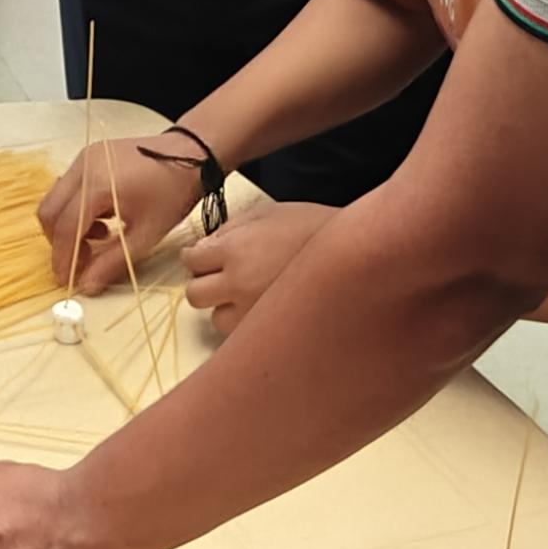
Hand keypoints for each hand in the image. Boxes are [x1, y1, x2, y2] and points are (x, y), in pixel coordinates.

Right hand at [40, 135, 210, 293]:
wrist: (191, 154)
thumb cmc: (172, 194)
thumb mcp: (146, 234)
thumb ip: (112, 262)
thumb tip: (86, 287)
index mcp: (97, 185)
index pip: (65, 227)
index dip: (63, 258)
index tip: (67, 280)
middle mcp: (83, 166)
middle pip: (49, 211)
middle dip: (60, 242)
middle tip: (83, 260)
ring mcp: (84, 157)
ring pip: (55, 199)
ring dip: (68, 225)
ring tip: (101, 237)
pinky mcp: (89, 155)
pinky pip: (68, 187)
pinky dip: (76, 208)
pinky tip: (103, 218)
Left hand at [182, 199, 336, 340]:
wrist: (355, 254)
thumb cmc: (313, 226)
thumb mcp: (268, 212)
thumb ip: (231, 228)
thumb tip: (206, 245)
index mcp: (235, 250)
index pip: (192, 260)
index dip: (196, 257)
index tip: (202, 257)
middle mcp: (239, 285)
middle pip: (195, 295)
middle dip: (204, 284)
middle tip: (220, 277)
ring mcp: (255, 313)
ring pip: (217, 321)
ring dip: (226, 308)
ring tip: (248, 296)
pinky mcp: (271, 331)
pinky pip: (243, 335)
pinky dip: (248, 324)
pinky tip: (264, 309)